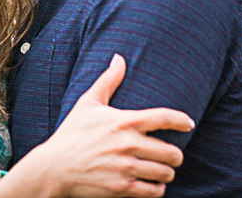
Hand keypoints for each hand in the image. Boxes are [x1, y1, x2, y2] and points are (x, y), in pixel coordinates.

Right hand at [0, 55, 193, 197]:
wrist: (52, 168)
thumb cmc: (71, 134)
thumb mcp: (88, 103)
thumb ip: (108, 80)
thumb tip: (119, 58)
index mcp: (124, 122)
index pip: (164, 118)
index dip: (182, 121)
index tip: (189, 124)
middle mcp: (128, 144)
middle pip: (171, 152)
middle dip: (175, 155)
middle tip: (172, 156)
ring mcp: (126, 168)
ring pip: (165, 173)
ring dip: (167, 173)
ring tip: (163, 171)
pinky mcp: (121, 189)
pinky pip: (152, 192)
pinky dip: (156, 190)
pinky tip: (153, 185)